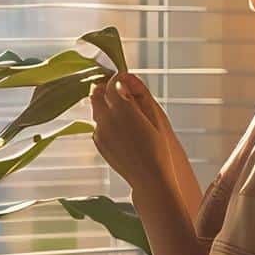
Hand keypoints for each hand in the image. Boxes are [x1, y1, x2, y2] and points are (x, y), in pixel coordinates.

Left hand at [90, 73, 178, 189]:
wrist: (150, 178)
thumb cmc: (158, 149)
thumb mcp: (155, 117)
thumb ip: (139, 94)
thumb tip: (127, 77)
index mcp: (122, 109)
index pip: (111, 84)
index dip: (118, 79)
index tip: (124, 79)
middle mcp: (106, 119)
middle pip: (96, 93)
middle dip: (105, 89)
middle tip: (118, 91)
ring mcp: (100, 133)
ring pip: (95, 110)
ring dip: (105, 105)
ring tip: (123, 112)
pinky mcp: (98, 144)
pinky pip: (98, 125)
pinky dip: (105, 121)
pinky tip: (121, 130)